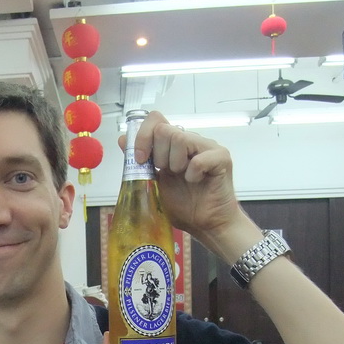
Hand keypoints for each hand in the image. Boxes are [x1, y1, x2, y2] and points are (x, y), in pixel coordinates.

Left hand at [119, 111, 259, 254]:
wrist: (206, 225)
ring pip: (179, 138)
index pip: (156, 119)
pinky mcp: (221, 157)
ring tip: (184, 178)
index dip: (143, 136)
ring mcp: (207, 146)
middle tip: (168, 174)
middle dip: (158, 155)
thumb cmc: (185, 206)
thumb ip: (142, 160)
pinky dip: (192, 175)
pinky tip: (196, 182)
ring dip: (175, 164)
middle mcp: (191, 140)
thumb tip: (122, 139)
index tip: (141, 160)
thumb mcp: (154, 182)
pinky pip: (198, 160)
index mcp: (173, 144)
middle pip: (164, 129)